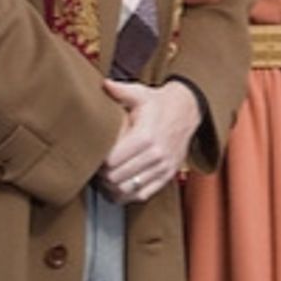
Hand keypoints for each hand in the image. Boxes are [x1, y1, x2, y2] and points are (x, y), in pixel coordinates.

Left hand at [95, 80, 200, 202]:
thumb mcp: (141, 93)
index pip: (112, 161)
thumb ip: (120, 90)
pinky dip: (126, 196)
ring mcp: (163, 167)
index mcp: (146, 136)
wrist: (187, 111)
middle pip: (116, 178)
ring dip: (110, 188)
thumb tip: (103, 84)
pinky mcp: (167, 176)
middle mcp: (156, 155)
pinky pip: (142, 195)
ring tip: (102, 180)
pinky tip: (117, 187)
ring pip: (127, 190)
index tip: (92, 157)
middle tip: (93, 169)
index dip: (97, 162)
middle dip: (101, 176)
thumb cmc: (160, 103)